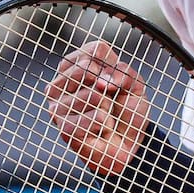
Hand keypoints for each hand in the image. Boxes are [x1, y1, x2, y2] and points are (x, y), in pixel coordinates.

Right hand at [45, 40, 150, 176]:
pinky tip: (99, 131)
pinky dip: (106, 126)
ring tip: (103, 118)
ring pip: (94, 95)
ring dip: (108, 110)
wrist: (129, 143)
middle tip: (108, 101)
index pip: (95, 49)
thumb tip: (102, 82)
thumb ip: (124, 73)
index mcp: (75, 66)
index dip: (113, 66)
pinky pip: (96, 118)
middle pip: (86, 68)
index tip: (114, 81)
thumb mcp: (135, 85)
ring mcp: (58, 106)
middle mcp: (60, 84)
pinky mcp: (65, 128)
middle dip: (109, 87)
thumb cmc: (127, 111)